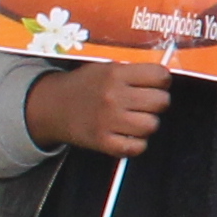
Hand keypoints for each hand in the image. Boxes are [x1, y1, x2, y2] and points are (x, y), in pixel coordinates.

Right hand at [24, 57, 175, 158]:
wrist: (52, 106)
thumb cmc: (84, 86)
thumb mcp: (105, 68)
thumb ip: (132, 72)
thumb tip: (164, 78)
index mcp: (115, 74)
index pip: (159, 76)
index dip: (162, 81)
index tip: (157, 84)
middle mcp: (113, 96)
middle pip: (161, 101)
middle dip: (158, 102)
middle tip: (147, 103)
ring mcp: (108, 120)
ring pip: (152, 125)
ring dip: (147, 123)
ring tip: (136, 119)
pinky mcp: (103, 142)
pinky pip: (136, 147)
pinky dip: (137, 144)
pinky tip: (129, 135)